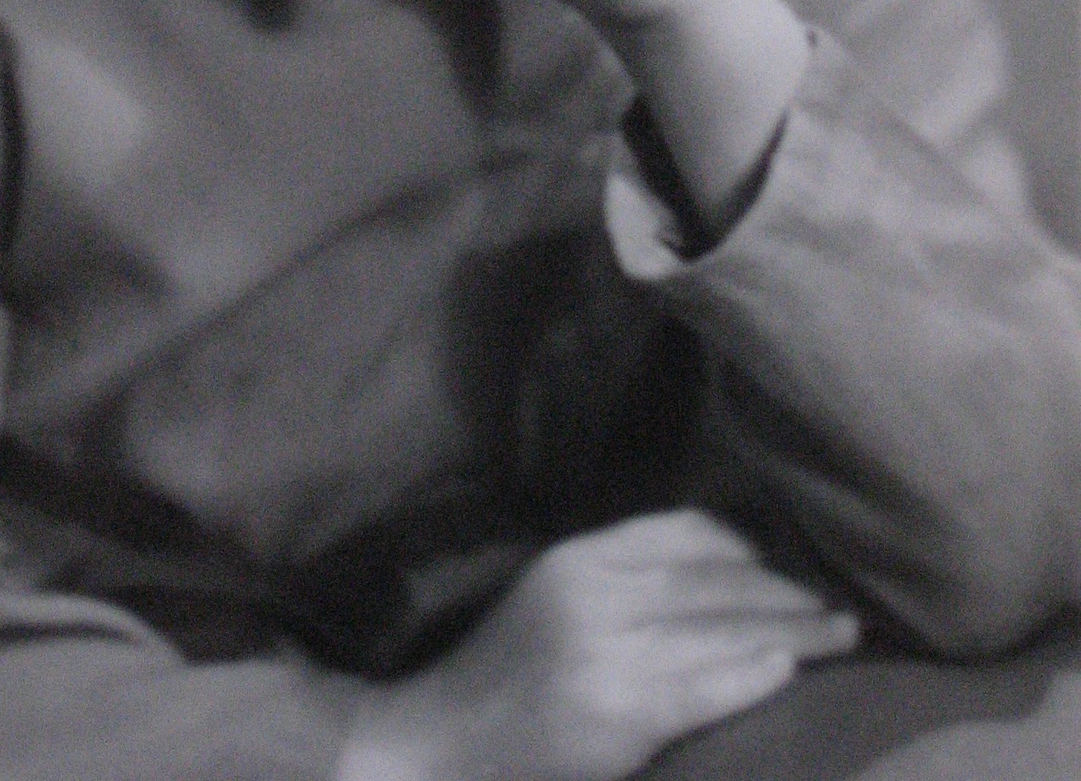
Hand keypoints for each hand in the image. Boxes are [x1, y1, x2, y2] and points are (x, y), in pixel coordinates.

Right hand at [339, 509, 859, 780]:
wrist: (438, 745)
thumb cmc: (503, 676)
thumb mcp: (552, 599)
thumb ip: (620, 580)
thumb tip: (722, 573)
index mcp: (578, 559)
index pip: (681, 532)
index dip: (748, 548)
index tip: (791, 563)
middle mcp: (594, 593)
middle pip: (713, 581)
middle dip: (784, 593)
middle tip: (840, 605)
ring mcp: (608, 653)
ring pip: (719, 629)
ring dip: (790, 633)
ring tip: (838, 635)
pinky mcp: (620, 713)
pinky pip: (704, 686)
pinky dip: (753, 674)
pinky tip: (788, 670)